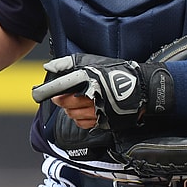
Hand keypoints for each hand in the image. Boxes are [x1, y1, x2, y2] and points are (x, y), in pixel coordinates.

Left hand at [33, 54, 174, 129]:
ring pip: (74, 115)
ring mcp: (99, 111)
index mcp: (89, 81)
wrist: (143, 88)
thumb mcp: (94, 62)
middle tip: (61, 97)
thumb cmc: (118, 72)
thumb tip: (49, 66)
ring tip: (75, 103)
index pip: (63, 89)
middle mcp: (93, 97)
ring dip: (71, 110)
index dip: (52, 92)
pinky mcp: (105, 121)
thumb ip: (70, 63)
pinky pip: (85, 124)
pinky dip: (80, 120)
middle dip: (61, 100)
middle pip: (67, 103)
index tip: (43, 93)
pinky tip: (83, 113)